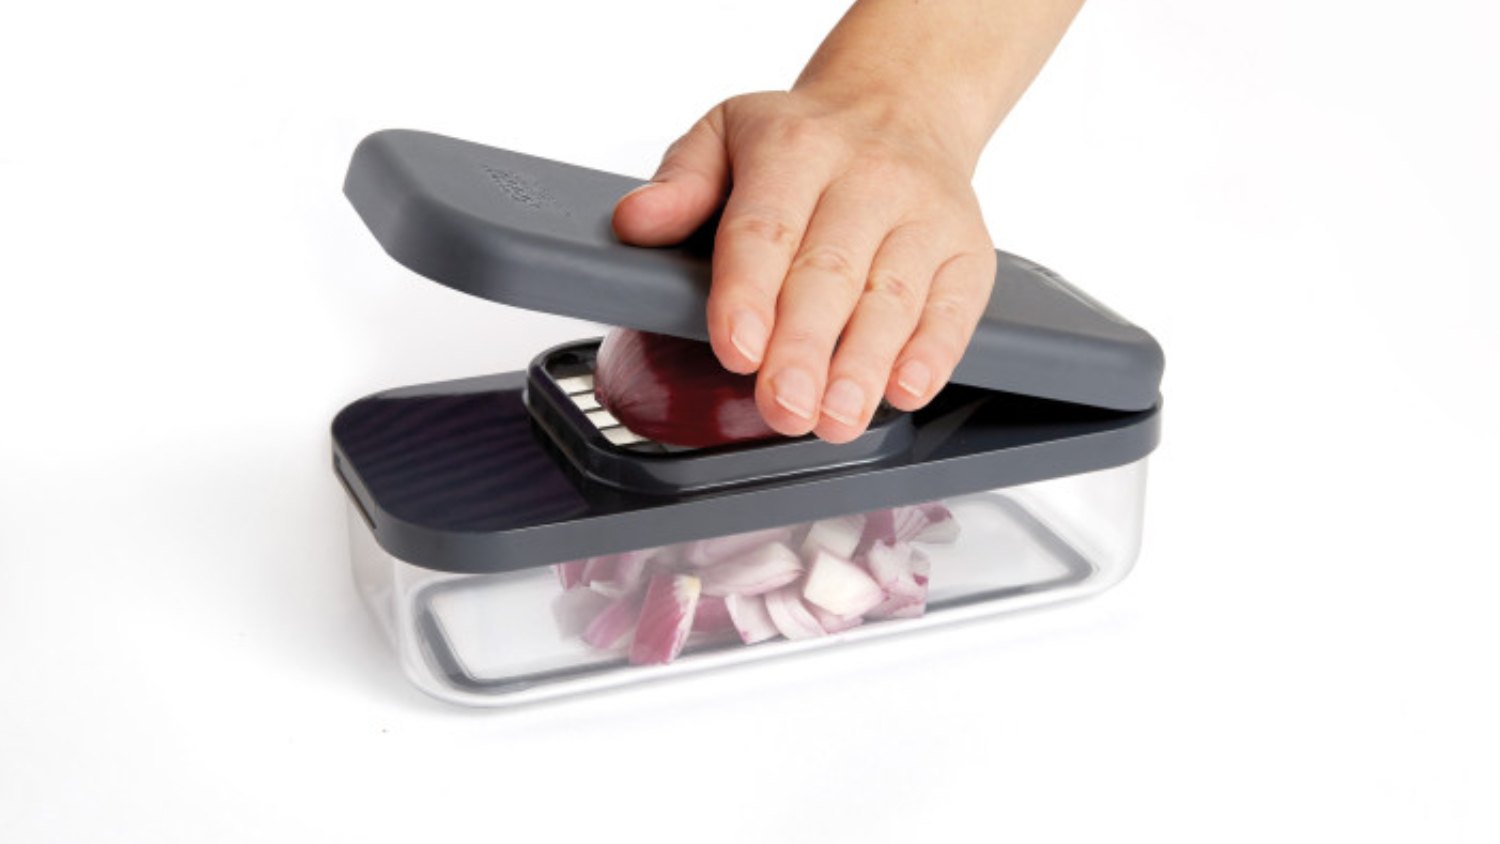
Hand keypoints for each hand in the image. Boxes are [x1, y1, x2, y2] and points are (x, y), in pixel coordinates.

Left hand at [613, 88, 997, 443]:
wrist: (903, 106)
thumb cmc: (805, 140)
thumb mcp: (727, 134)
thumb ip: (681, 182)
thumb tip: (635, 223)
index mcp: (795, 148)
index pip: (766, 228)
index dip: (749, 293)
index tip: (737, 349)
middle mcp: (868, 177)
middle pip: (831, 273)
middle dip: (805, 348)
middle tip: (784, 406)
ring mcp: (925, 216)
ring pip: (893, 299)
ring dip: (864, 366)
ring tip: (834, 419)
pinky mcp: (967, 252)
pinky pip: (954, 310)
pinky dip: (932, 355)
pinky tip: (904, 390)